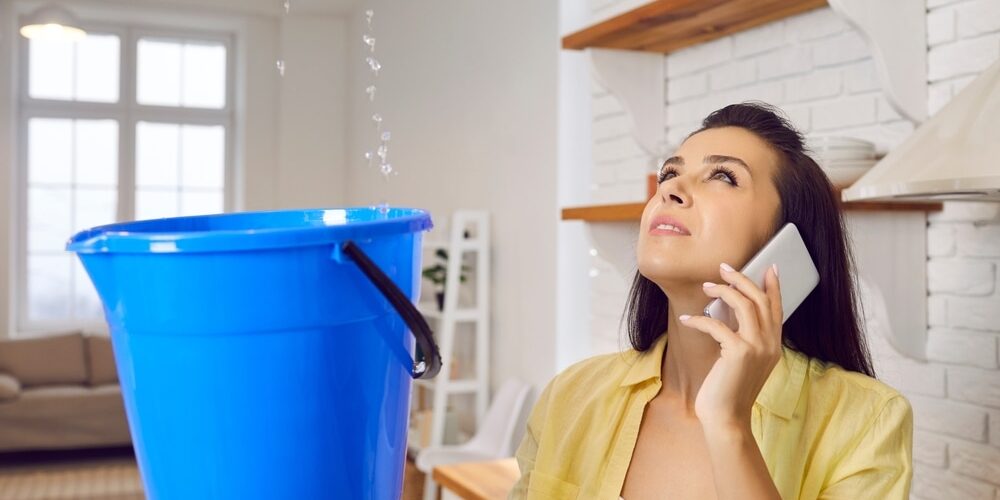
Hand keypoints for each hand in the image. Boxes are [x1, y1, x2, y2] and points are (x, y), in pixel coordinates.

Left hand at [680, 262, 782, 429]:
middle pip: (760, 300)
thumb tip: (729, 308)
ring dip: (723, 291)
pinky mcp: (738, 353)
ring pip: (744, 305)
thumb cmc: (729, 388)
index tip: (769, 267)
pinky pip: (718, 324)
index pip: (777, 308)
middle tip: (724, 268)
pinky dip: (700, 319)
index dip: (773, 286)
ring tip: (707, 286)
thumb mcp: (743, 360)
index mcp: (773, 345)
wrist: (727, 418)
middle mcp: (770, 344)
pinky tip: (687, 319)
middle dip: (742, 279)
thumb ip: (745, 337)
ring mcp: (756, 348)